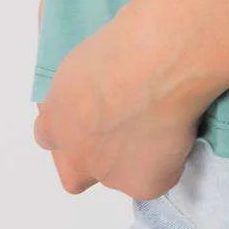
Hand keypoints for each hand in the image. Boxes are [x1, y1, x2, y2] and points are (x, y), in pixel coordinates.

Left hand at [32, 0, 207, 200]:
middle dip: (93, 158)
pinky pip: (157, 177)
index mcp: (54, 118)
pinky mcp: (145, 185)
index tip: (93, 113)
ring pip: (119, 175)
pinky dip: (169, 161)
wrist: (158, 61)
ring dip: (134, 158)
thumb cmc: (121, 42)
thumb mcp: (82, 58)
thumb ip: (82, 89)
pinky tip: (178, 129)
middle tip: (122, 130)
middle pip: (75, 169)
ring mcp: (109, 175)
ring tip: (161, 120)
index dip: (74, 128)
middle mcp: (75, 153)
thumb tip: (99, 90)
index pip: (50, 137)